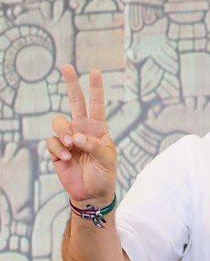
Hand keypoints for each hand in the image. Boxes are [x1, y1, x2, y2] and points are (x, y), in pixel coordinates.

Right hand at [47, 65, 116, 204]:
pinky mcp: (57, 150)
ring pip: (59, 122)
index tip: (95, 71)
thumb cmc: (104, 174)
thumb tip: (76, 136)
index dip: (96, 88)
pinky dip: (58, 148)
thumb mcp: (107, 159)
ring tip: (72, 146)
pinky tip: (65, 158)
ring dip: (64, 133)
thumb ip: (94, 145)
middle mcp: (82, 129)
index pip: (97, 105)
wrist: (93, 194)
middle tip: (67, 67)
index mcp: (98, 129)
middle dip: (71, 84)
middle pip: (75, 102)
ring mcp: (69, 139)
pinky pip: (52, 141)